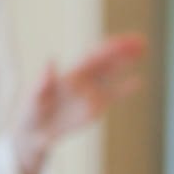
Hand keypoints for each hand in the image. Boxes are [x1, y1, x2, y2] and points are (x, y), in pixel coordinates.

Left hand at [14, 33, 146, 173]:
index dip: (108, 49)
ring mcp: (90, 92)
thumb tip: (49, 61)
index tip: (123, 42)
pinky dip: (125, 88)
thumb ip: (43, 81)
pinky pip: (113, 95)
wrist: (33, 132)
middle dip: (123, 50)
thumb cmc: (30, 113)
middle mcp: (83, 80)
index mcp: (70, 75)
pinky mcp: (95, 107)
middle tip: (142, 40)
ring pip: (112, 73)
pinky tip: (139, 81)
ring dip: (126, 61)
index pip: (93, 58)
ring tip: (143, 49)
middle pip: (106, 61)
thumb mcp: (34, 98)